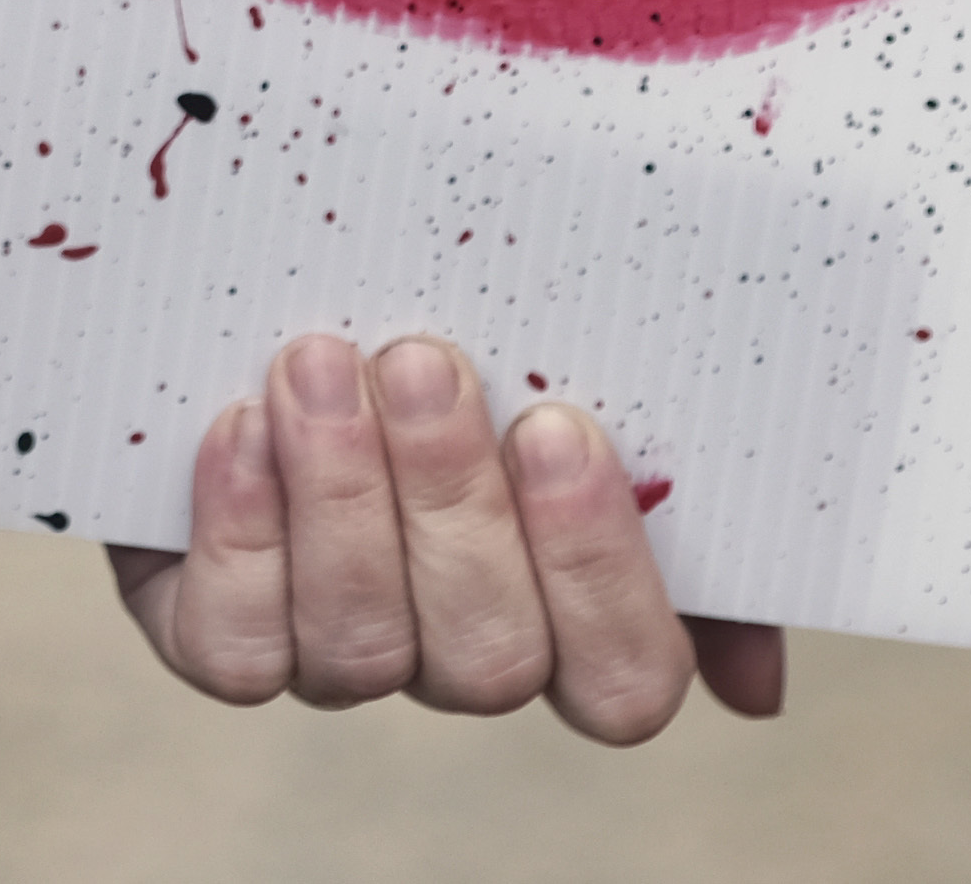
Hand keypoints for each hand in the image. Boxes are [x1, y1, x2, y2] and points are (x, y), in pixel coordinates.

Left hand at [112, 332, 788, 740]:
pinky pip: (236, 649)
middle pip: (491, 658)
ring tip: (317, 363)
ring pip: (362, 650)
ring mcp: (335, 649)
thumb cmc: (442, 312)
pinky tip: (239, 426)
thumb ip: (680, 489)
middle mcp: (456, 650)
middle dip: (454, 502)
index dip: (599, 574)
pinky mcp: (220, 629)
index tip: (561, 426)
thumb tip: (750, 689)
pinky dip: (243, 536)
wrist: (251, 281)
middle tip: (421, 361)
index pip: (626, 679)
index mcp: (566, 610)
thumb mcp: (566, 355)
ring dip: (343, 499)